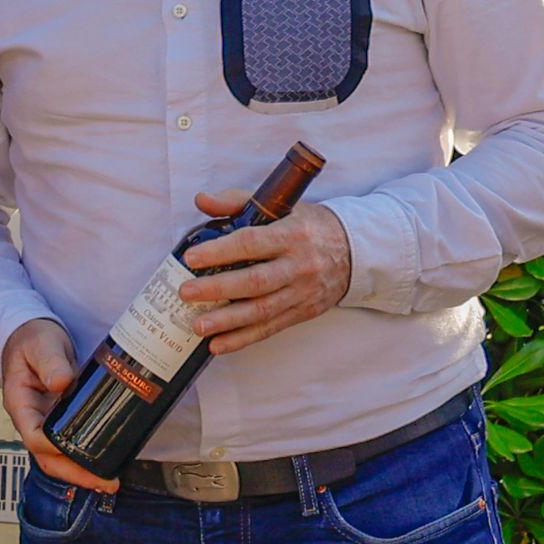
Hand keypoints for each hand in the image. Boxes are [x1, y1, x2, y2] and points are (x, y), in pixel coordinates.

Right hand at [0, 317, 116, 493]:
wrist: (32, 335)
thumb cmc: (33, 338)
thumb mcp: (41, 343)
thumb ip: (50, 361)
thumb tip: (61, 382)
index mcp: (20, 402)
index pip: (33, 436)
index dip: (54, 449)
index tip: (78, 454)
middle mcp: (30, 418)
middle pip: (46, 457)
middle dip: (74, 474)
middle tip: (105, 482)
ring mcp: (44, 422)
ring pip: (57, 458)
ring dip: (80, 473)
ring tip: (109, 481)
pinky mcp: (60, 420)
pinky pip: (69, 445)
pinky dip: (84, 459)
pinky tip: (105, 463)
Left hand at [179, 191, 352, 352]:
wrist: (357, 250)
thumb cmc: (309, 226)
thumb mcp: (281, 207)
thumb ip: (237, 202)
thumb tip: (202, 200)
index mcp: (292, 234)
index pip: (252, 244)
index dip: (220, 251)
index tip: (191, 258)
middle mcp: (299, 266)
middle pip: (255, 282)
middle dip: (218, 289)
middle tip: (186, 293)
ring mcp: (303, 292)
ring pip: (262, 310)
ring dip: (227, 321)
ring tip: (198, 325)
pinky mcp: (304, 312)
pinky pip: (271, 328)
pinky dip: (243, 338)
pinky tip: (218, 344)